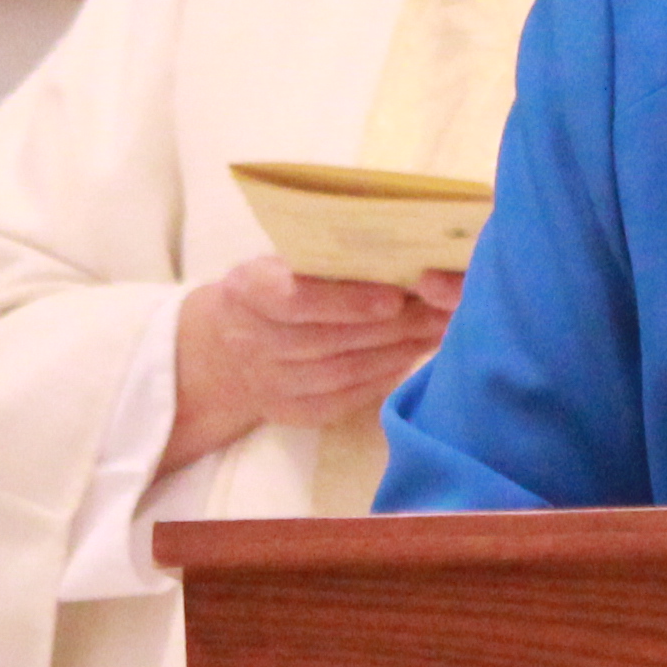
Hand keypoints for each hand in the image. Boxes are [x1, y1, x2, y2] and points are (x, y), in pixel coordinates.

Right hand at [164, 256, 459, 471]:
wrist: (224, 346)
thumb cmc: (275, 285)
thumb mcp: (286, 261)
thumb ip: (333, 260)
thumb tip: (407, 255)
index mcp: (247, 289)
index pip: (295, 299)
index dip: (347, 301)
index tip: (395, 297)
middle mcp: (250, 339)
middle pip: (328, 339)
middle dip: (393, 326)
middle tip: (442, 311)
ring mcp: (266, 382)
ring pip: (340, 373)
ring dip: (395, 352)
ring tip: (436, 331)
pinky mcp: (287, 411)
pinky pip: (340, 400)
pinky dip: (379, 379)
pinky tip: (408, 359)